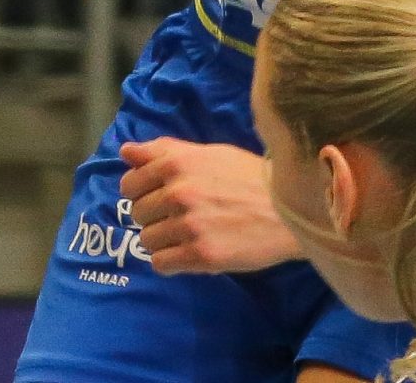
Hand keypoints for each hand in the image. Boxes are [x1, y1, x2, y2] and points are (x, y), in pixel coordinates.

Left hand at [118, 138, 302, 274]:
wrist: (291, 210)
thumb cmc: (251, 177)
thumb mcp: (210, 153)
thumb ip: (165, 150)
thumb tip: (124, 151)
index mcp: (178, 163)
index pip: (130, 184)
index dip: (142, 192)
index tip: (160, 197)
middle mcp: (179, 193)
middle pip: (137, 213)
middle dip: (155, 216)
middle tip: (182, 216)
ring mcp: (189, 226)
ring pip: (147, 240)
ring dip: (164, 240)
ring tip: (190, 234)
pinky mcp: (201, 256)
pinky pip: (161, 264)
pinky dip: (172, 261)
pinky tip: (192, 251)